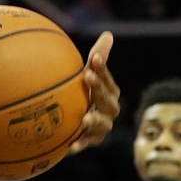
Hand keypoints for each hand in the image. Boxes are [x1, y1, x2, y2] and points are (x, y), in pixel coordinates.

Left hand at [68, 32, 120, 154]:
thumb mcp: (86, 75)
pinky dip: (80, 145)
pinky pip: (86, 144)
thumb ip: (98, 57)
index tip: (93, 59)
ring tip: (85, 118)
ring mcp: (99, 128)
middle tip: (87, 76)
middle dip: (99, 90)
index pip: (108, 80)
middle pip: (109, 102)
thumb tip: (108, 35)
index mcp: (109, 94)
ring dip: (95, 121)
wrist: (70, 123)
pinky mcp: (88, 141)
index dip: (102, 70)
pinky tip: (72, 146)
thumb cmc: (80, 94)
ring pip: (103, 126)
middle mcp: (108, 111)